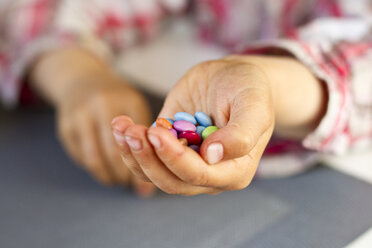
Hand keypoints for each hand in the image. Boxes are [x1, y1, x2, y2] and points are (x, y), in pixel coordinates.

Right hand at [31, 48, 155, 195]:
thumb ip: (146, 142)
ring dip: (106, 176)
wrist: (81, 79)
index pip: (138, 142)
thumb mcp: (136, 109)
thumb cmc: (117, 99)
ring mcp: (80, 116)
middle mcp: (102, 105)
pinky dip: (93, 168)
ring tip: (116, 180)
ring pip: (94, 159)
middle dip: (123, 175)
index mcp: (127, 101)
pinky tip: (102, 169)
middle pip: (114, 153)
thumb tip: (145, 191)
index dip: (143, 164)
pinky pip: (80, 157)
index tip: (147, 175)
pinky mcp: (65, 127)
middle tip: (129, 182)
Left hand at [111, 56, 275, 194]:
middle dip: (148, 158)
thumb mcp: (254, 106)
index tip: (157, 132)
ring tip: (121, 126)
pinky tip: (121, 125)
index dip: (174, 157)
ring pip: (152, 174)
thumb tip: (212, 156)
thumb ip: (241, 134)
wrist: (233, 78)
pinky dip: (129, 146)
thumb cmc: (249, 90)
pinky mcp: (168, 148)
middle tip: (132, 130)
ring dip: (132, 153)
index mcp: (234, 171)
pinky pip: (145, 158)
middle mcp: (209, 175)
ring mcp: (186, 163)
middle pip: (170, 181)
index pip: (198, 175)